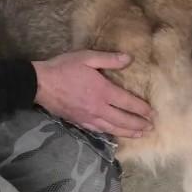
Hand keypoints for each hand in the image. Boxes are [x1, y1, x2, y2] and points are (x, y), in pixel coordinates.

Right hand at [32, 50, 153, 137]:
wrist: (39, 83)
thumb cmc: (64, 68)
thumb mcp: (87, 57)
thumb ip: (109, 59)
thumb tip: (129, 58)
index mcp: (103, 91)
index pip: (127, 103)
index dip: (141, 109)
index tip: (152, 113)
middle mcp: (98, 107)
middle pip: (123, 120)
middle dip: (138, 124)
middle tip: (151, 128)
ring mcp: (88, 117)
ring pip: (112, 128)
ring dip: (128, 132)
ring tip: (140, 135)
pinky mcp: (78, 121)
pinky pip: (98, 130)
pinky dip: (110, 133)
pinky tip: (115, 134)